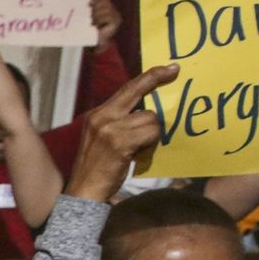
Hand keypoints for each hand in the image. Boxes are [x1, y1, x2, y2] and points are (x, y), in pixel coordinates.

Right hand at [64, 64, 179, 200]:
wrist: (83, 191)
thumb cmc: (97, 168)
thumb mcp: (102, 138)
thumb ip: (120, 123)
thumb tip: (149, 113)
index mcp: (97, 114)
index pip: (125, 89)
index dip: (148, 76)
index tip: (168, 68)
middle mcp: (102, 116)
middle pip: (136, 90)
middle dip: (156, 79)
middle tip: (175, 71)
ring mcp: (110, 128)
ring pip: (149, 117)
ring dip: (153, 133)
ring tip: (141, 148)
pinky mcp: (120, 142)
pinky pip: (150, 133)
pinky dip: (151, 144)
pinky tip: (140, 154)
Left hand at [90, 0, 120, 51]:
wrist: (97, 43)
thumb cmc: (93, 30)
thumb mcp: (91, 18)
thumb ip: (92, 10)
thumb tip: (89, 3)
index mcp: (108, 8)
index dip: (96, 0)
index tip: (89, 5)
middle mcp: (114, 11)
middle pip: (104, 2)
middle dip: (96, 9)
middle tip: (91, 18)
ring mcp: (116, 16)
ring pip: (106, 9)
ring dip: (97, 15)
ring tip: (93, 23)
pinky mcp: (115, 22)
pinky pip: (107, 16)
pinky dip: (100, 20)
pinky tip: (97, 25)